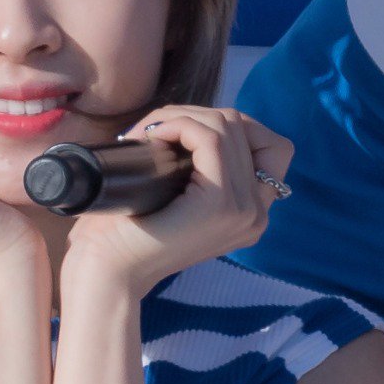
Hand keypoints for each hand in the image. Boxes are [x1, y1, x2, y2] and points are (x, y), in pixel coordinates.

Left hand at [65, 104, 293, 294]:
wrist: (109, 269)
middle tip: (152, 130)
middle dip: (194, 115)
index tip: (186, 132)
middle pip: (242, 127)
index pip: (273, 147)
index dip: (231, 126)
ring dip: (182, 117)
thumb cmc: (129, 230)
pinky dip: (179, 124)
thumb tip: (198, 121)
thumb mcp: (178, 195)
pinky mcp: (221, 203)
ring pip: (226, 126)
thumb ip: (201, 169)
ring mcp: (244, 210)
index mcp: (251, 213)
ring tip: (147, 133)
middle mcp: (257, 214)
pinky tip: (151, 136)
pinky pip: (211, 138)